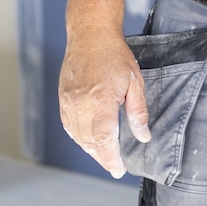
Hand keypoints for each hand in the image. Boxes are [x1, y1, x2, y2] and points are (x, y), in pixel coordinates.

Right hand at [58, 28, 149, 178]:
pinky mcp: (63, 99)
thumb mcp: (134, 82)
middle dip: (102, 158)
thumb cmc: (114, 55)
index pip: (103, 140)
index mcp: (101, 101)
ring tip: (105, 156)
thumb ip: (138, 112)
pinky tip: (89, 141)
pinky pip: (69, 127)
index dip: (110, 159)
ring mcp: (69, 102)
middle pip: (89, 143)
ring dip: (91, 150)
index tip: (118, 169)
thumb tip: (143, 136)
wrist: (90, 35)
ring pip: (78, 137)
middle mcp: (81, 105)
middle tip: (115, 166)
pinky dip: (79, 137)